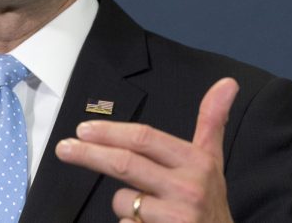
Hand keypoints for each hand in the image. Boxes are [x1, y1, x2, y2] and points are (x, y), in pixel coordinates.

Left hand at [55, 77, 238, 221]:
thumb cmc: (210, 202)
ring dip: (124, 204)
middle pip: (126, 164)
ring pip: (123, 201)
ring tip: (146, 209)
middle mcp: (188, 189)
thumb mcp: (212, 162)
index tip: (83, 129)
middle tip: (64, 148)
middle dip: (90, 154)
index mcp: (197, 163)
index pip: (145, 139)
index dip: (110, 132)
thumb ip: (212, 121)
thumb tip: (228, 82)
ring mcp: (176, 219)